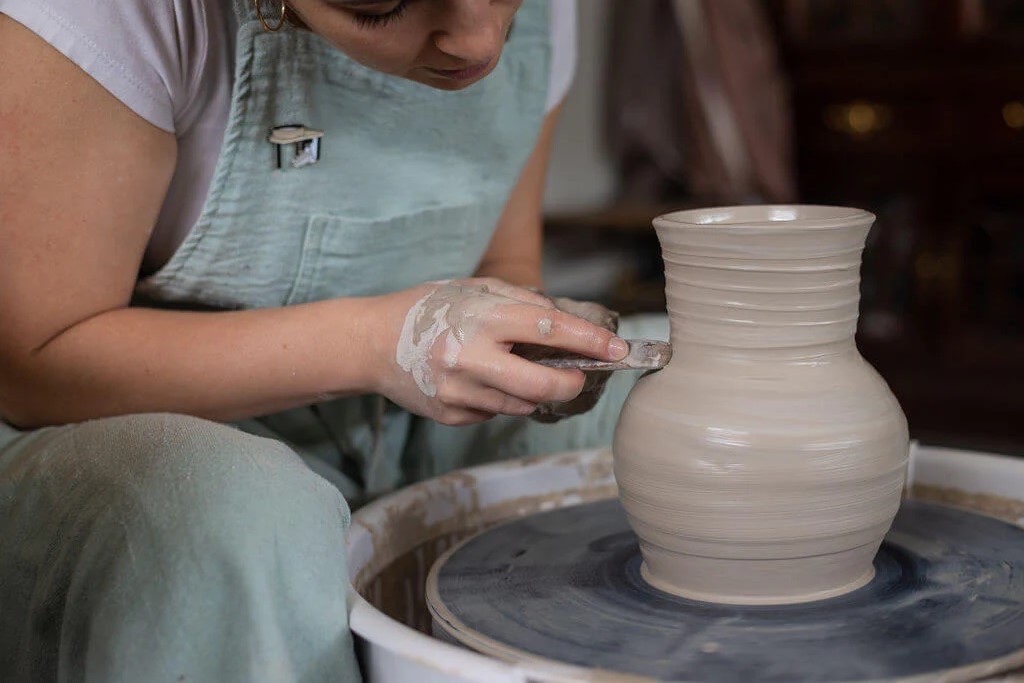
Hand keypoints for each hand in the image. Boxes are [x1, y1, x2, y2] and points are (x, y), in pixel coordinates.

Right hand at [370, 278, 628, 425]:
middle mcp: (470, 357)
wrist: (369, 342)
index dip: (589, 342)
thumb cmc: (428, 309)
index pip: (549, 328)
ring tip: (513, 369)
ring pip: (522, 405)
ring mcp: (459, 392)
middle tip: (578, 377)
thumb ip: (519, 300)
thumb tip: (565, 321)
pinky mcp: (450, 415)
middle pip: (543, 386)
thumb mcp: (472, 288)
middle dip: (572, 384)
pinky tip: (481, 381)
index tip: (617, 350)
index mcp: (479, 318)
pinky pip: (494, 413)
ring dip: (533, 392)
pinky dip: (500, 399)